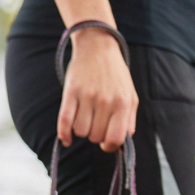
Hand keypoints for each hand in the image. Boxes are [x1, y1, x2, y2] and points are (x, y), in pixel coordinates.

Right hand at [57, 26, 138, 151]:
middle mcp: (106, 101)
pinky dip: (64, 134)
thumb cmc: (116, 77)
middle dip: (95, 135)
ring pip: (80, 132)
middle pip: (96, 137)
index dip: (109, 146)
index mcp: (123, 104)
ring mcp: (87, 96)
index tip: (106, 142)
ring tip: (85, 119)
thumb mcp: (131, 98)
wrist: (98, 47)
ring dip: (82, 130)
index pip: (115, 139)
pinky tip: (66, 139)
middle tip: (96, 123)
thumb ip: (129, 123)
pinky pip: (64, 122)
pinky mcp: (71, 91)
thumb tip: (120, 147)